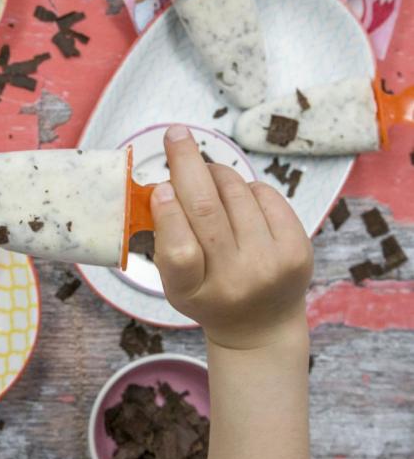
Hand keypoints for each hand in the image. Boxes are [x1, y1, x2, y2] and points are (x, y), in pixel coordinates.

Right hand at [150, 125, 312, 349]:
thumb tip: (165, 184)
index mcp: (193, 292)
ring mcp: (272, 264)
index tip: (160, 186)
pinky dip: (245, 187)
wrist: (261, 324)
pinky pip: (263, 193)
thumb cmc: (207, 293)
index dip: (169, 216)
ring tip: (206, 179)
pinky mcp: (298, 248)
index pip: (180, 252)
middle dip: (187, 164)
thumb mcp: (175, 280)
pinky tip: (238, 201)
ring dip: (215, 174)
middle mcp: (236, 280)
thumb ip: (167, 237)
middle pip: (207, 210)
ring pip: (235, 192)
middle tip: (176, 134)